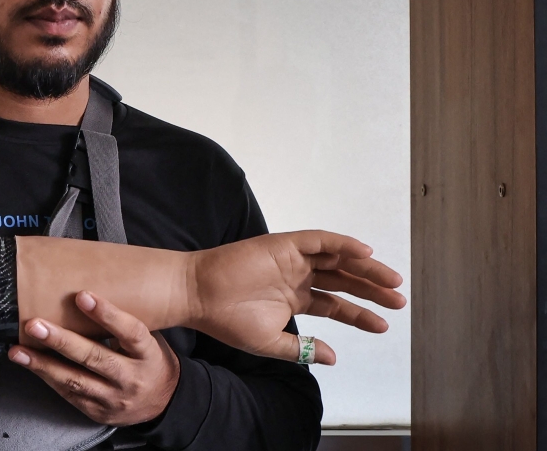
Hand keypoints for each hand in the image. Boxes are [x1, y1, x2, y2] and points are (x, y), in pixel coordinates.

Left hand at [8, 291, 179, 426]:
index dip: (107, 314)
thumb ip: (123, 320)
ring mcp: (113, 398)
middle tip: (35, 325)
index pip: (130, 332)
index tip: (82, 295)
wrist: (164, 401)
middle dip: (62, 341)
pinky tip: (29, 364)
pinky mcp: (97, 412)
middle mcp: (131, 378)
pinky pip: (68, 394)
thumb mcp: (149, 336)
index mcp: (147, 354)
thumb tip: (87, 290)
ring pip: (76, 381)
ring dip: (43, 364)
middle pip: (95, 358)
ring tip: (18, 350)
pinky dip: (47, 377)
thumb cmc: (150, 358)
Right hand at [190, 230, 405, 364]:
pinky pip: (318, 241)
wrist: (199, 296)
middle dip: (372, 289)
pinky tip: (364, 253)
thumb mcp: (269, 342)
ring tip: (391, 280)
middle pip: (344, 280)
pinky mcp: (283, 245)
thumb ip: (301, 348)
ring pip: (337, 259)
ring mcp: (291, 260)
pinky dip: (341, 244)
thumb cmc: (227, 319)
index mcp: (295, 299)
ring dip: (365, 268)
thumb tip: (332, 357)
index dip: (361, 315)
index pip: (336, 304)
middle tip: (399, 299)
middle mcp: (298, 277)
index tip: (383, 325)